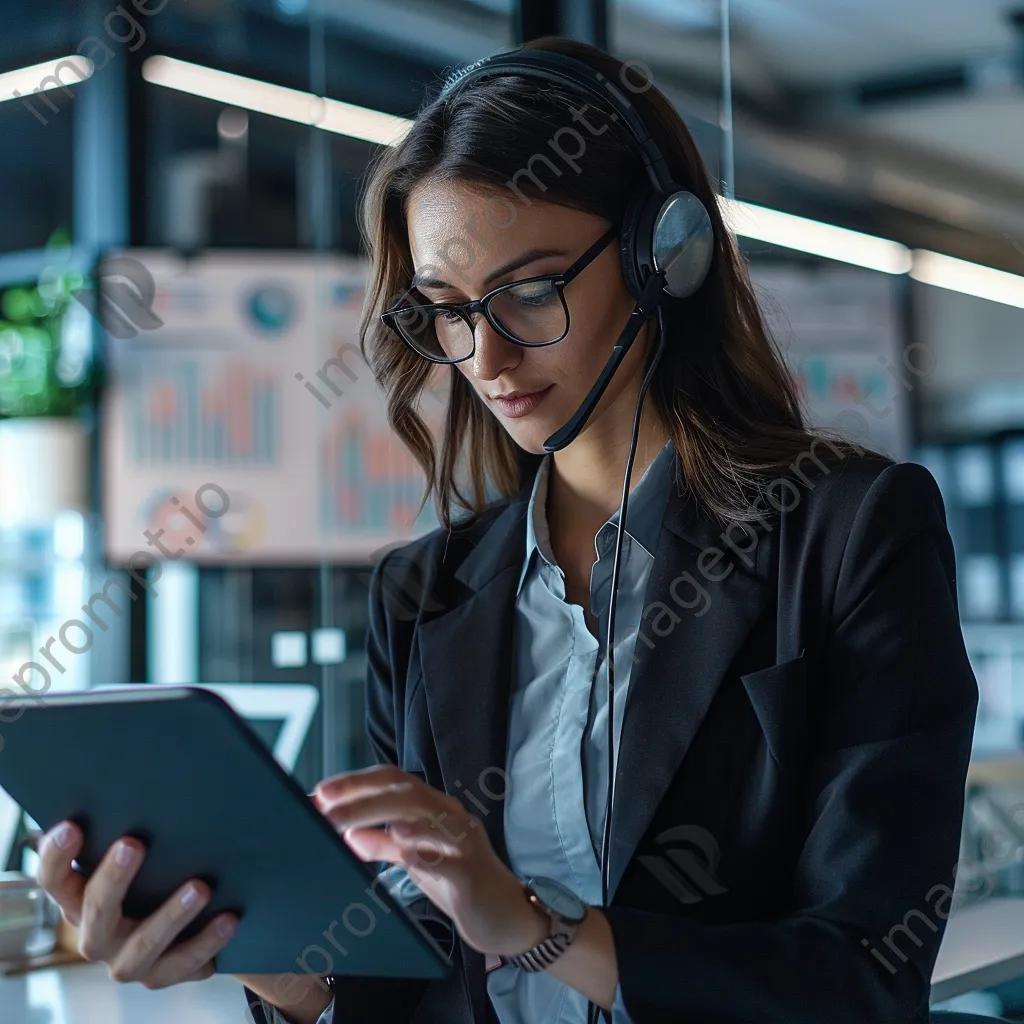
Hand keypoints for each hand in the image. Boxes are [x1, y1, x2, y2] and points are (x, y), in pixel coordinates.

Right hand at [35, 820, 238, 987]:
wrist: (187, 924)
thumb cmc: (155, 871)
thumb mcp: (140, 854)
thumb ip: (134, 828)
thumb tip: (148, 777)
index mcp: (78, 899)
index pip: (54, 879)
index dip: (57, 856)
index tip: (72, 826)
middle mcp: (97, 934)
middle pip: (96, 911)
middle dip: (113, 878)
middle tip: (133, 844)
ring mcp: (128, 960)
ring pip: (144, 944)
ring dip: (171, 915)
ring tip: (200, 887)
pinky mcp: (163, 974)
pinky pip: (184, 963)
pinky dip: (207, 941)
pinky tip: (229, 918)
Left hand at [313, 766, 548, 957]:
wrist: (508, 916)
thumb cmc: (460, 883)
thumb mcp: (416, 859)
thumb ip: (384, 844)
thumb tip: (348, 834)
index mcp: (435, 808)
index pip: (395, 781)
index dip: (357, 782)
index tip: (320, 793)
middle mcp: (451, 816)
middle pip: (405, 792)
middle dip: (361, 797)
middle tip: (324, 810)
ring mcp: (464, 842)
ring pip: (426, 815)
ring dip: (381, 817)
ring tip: (346, 827)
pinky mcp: (471, 873)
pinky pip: (447, 858)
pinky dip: (422, 852)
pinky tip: (400, 851)